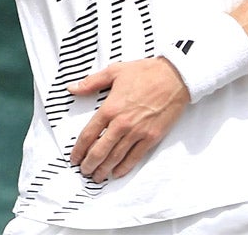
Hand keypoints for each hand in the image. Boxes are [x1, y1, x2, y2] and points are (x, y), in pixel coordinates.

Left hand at [67, 57, 189, 181]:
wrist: (176, 76)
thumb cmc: (146, 72)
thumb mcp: (115, 71)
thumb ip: (92, 82)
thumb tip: (72, 88)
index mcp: (110, 108)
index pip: (88, 135)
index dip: (78, 150)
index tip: (74, 157)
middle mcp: (121, 123)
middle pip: (99, 151)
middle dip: (89, 164)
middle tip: (84, 170)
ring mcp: (137, 132)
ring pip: (115, 157)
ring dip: (103, 170)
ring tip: (97, 176)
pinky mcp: (152, 137)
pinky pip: (135, 157)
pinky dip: (124, 168)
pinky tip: (117, 173)